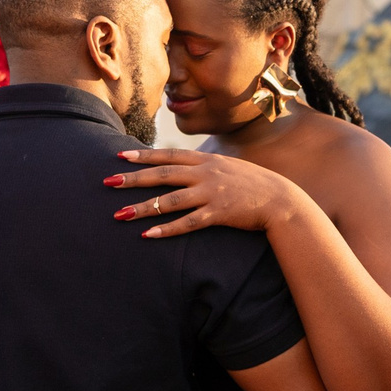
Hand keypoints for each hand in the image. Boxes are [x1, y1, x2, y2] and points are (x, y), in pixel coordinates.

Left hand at [105, 148, 313, 238]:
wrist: (282, 200)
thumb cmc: (255, 185)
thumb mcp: (229, 167)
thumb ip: (206, 167)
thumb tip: (185, 168)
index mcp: (207, 160)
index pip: (169, 155)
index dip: (143, 155)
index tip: (120, 155)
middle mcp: (206, 174)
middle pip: (162, 175)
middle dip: (133, 178)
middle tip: (108, 181)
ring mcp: (211, 193)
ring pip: (169, 201)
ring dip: (142, 208)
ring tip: (118, 215)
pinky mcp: (218, 214)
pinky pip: (187, 223)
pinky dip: (166, 229)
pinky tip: (148, 235)